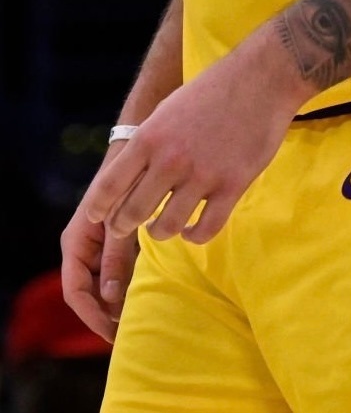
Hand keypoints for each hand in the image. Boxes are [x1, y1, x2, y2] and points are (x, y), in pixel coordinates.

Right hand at [60, 148, 139, 340]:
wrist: (135, 152)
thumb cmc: (127, 182)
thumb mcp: (121, 222)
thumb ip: (115, 257)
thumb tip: (110, 297)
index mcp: (76, 242)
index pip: (75, 291)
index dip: (92, 316)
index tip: (113, 333)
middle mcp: (81, 248)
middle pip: (86, 293)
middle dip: (104, 314)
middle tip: (129, 333)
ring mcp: (96, 246)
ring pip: (100, 286)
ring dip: (114, 304)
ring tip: (135, 321)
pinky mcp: (113, 243)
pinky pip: (113, 273)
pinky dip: (123, 288)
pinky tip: (141, 298)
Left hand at [82, 32, 308, 245]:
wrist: (261, 78)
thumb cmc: (213, 89)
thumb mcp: (168, 109)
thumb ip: (149, 142)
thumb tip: (129, 174)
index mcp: (150, 137)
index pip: (110, 184)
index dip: (99, 207)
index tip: (97, 217)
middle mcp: (170, 160)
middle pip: (132, 213)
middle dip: (123, 226)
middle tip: (125, 228)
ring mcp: (202, 176)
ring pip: (167, 227)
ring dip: (159, 232)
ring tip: (160, 227)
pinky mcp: (232, 187)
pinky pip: (206, 229)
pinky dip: (194, 236)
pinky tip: (192, 229)